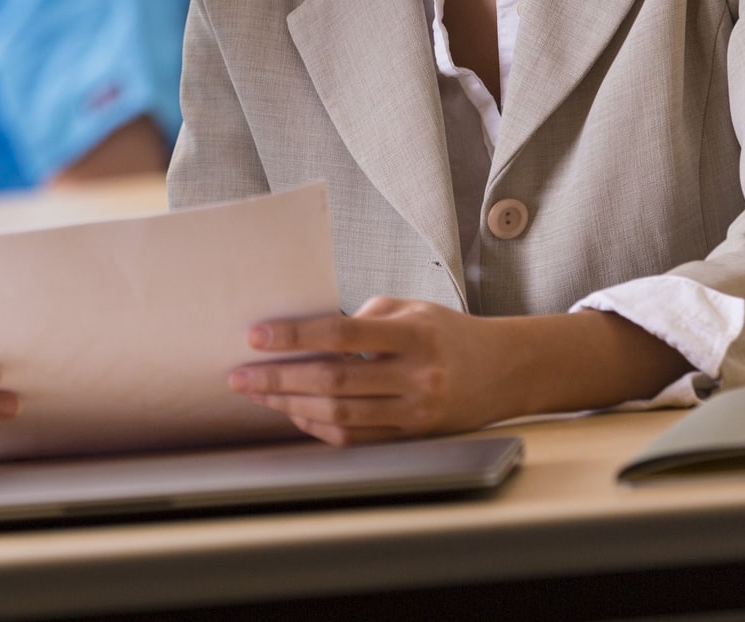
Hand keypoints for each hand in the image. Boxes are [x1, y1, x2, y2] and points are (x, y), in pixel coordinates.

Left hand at [228, 298, 515, 443]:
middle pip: (334, 382)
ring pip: (340, 415)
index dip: (295, 336)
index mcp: (414, 335)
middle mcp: (416, 377)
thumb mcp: (411, 308)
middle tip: (239, 375)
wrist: (505, 369)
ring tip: (258, 394)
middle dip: (279, 379)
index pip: (342, 336)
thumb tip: (307, 334)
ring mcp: (416, 412)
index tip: (256, 335)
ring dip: (291, 405)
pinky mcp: (413, 437)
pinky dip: (318, 426)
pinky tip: (294, 411)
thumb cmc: (447, 332)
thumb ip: (362, 318)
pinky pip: (355, 438)